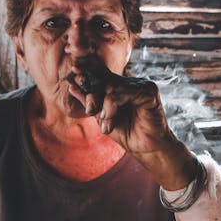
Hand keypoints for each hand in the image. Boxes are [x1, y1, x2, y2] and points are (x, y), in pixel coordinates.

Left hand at [67, 61, 194, 188]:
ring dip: (104, 104)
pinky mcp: (149, 91)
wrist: (144, 149)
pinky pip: (125, 91)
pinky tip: (109, 116)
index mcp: (120, 86)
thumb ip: (89, 101)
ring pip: (113, 85)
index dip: (87, 71)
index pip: (102, 73)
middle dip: (93, 93)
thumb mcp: (101, 116)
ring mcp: (141, 85)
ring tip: (104, 120)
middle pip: (105, 78)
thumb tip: (71, 85)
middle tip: (89, 110)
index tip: (73, 70)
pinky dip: (113, 103)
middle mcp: (131, 82)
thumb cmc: (125, 132)